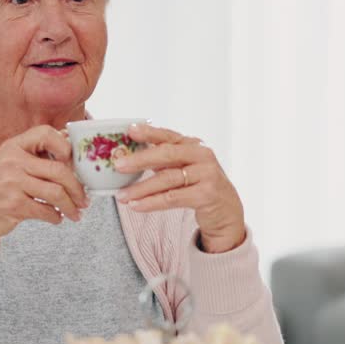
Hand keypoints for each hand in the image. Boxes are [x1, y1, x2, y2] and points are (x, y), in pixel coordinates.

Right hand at [0, 125, 89, 243]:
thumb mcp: (9, 165)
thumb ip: (34, 157)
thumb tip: (70, 153)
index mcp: (13, 146)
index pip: (46, 133)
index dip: (65, 146)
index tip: (73, 163)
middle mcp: (12, 161)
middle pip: (59, 170)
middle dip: (77, 188)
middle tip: (84, 198)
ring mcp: (12, 183)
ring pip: (56, 193)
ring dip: (71, 206)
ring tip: (75, 212)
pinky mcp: (13, 204)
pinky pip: (46, 211)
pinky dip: (56, 217)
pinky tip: (56, 218)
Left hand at [115, 124, 246, 253]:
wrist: (226, 212)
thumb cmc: (199, 187)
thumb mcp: (184, 169)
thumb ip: (164, 161)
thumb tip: (128, 158)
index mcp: (194, 145)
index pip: (168, 135)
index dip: (149, 132)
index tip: (130, 130)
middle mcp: (203, 156)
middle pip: (166, 154)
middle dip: (139, 160)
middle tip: (118, 166)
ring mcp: (207, 174)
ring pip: (167, 179)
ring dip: (140, 189)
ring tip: (121, 196)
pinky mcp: (207, 195)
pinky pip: (172, 198)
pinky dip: (151, 202)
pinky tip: (136, 206)